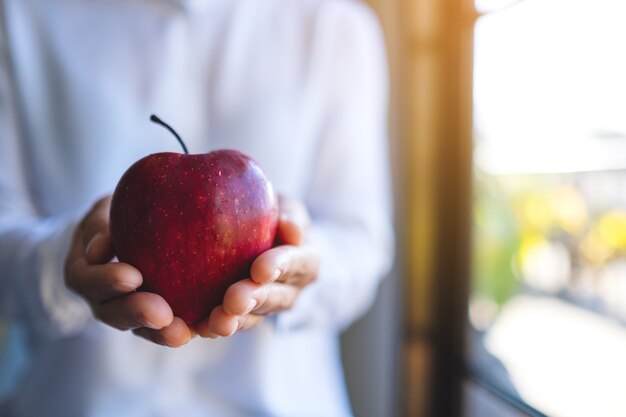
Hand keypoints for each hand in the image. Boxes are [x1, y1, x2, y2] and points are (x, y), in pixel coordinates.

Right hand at [64, 196, 194, 346]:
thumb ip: (98, 227)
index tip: (133, 277)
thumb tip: (99, 249)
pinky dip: (187, 327)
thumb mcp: (102, 213)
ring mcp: (128, 313)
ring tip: (185, 333)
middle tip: (162, 314)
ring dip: (163, 332)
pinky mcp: (157, 317)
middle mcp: (102, 301)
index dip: (108, 281)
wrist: (126, 236)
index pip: (89, 280)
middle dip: (139, 314)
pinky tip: (207, 326)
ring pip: (142, 328)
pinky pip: (169, 326)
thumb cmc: (113, 216)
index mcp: (83, 273)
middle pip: (116, 313)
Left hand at [194, 196, 318, 337]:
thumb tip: (292, 230)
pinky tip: (194, 327)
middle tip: (234, 301)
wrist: (267, 241)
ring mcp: (268, 308)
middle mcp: (291, 290)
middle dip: (254, 300)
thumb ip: (290, 216)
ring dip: (234, 321)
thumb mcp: (286, 208)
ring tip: (215, 323)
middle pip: (274, 298)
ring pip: (253, 317)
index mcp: (306, 261)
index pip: (295, 263)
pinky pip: (230, 323)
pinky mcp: (243, 316)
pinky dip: (212, 326)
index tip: (259, 270)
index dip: (279, 267)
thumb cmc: (276, 217)